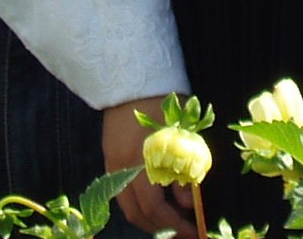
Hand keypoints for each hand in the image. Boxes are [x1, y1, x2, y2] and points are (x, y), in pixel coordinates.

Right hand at [104, 97, 197, 238]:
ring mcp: (112, 164)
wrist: (130, 79)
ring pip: (126, 207)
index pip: (155, 206)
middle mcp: (123, 166)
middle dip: (161, 228)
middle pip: (137, 213)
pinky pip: (120, 193)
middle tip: (182, 232)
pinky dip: (137, 205)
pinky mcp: (108, 159)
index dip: (175, 223)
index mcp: (143, 159)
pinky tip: (153, 204)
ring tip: (169, 222)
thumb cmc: (163, 102)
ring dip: (148, 220)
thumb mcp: (182, 135)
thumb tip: (189, 202)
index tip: (193, 230)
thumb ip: (186, 169)